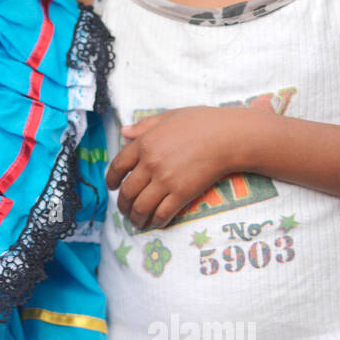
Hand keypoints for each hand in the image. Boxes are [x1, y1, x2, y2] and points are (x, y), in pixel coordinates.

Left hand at [107, 107, 240, 229]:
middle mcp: (151, 163)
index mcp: (144, 143)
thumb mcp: (168, 116)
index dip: (111, 180)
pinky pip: (163, 213)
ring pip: (141, 207)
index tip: (112, 187)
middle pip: (127, 191)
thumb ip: (144, 125)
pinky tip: (156, 223)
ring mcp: (166, 180)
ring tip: (136, 222)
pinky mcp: (182, 193)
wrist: (228, 136)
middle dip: (122, 205)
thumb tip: (124, 131)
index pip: (118, 166)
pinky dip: (157, 221)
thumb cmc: (201, 122)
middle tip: (124, 210)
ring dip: (136, 218)